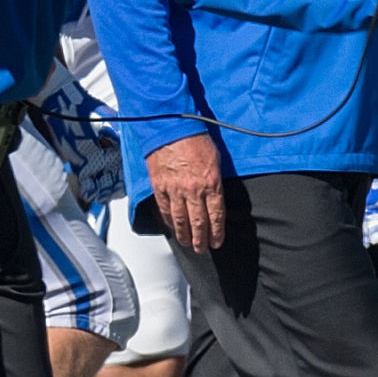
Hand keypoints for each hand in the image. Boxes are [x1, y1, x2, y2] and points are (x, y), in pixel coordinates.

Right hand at [146, 132, 223, 253]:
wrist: (170, 127)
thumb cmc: (195, 138)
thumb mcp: (215, 159)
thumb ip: (216, 181)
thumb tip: (216, 198)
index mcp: (211, 183)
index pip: (216, 215)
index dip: (217, 232)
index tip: (217, 242)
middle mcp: (193, 190)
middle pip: (198, 223)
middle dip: (201, 240)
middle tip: (202, 249)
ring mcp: (174, 190)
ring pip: (180, 220)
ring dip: (185, 235)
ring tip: (188, 244)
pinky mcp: (159, 187)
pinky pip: (164, 210)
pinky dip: (169, 222)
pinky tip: (173, 229)